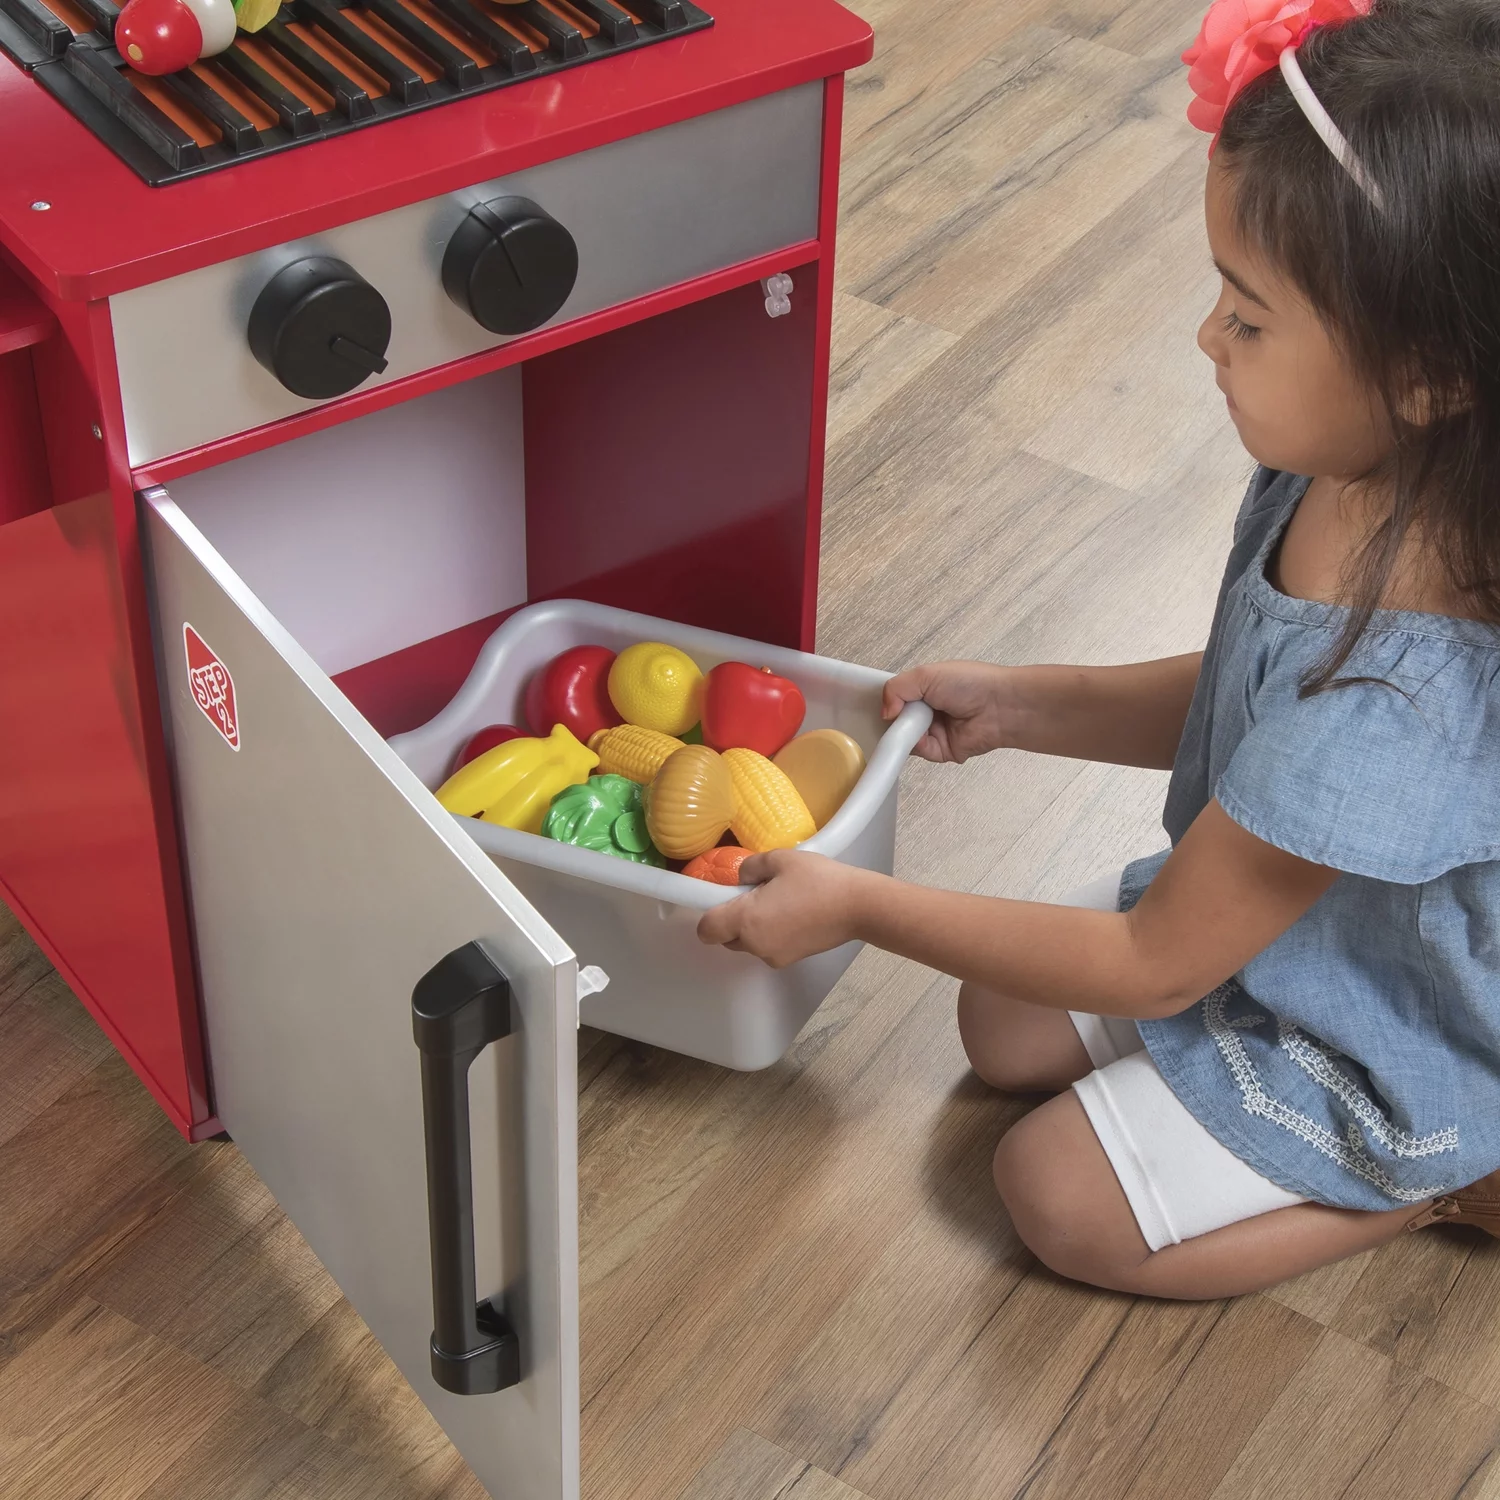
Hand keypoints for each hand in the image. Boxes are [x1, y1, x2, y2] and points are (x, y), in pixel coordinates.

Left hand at [695, 850, 871, 967]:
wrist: (858, 907)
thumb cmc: (819, 880)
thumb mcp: (780, 859)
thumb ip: (750, 867)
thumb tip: (741, 878)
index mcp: (746, 920)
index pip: (706, 930)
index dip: (709, 914)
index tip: (725, 897)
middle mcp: (755, 944)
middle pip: (726, 938)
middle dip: (733, 919)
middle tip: (757, 894)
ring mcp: (773, 956)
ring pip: (748, 943)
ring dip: (754, 926)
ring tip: (781, 901)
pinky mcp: (790, 960)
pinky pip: (768, 947)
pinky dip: (772, 933)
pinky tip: (795, 914)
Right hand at [881, 660, 1025, 762]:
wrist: (1001, 707)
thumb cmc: (971, 683)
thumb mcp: (926, 674)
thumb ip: (897, 688)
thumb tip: (884, 712)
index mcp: (924, 689)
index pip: (895, 697)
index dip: (884, 701)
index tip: (868, 705)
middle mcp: (927, 710)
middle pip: (896, 720)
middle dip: (891, 719)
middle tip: (891, 716)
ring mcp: (934, 731)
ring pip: (904, 738)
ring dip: (904, 732)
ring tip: (912, 723)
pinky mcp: (941, 751)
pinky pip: (919, 752)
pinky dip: (916, 746)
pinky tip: (921, 736)